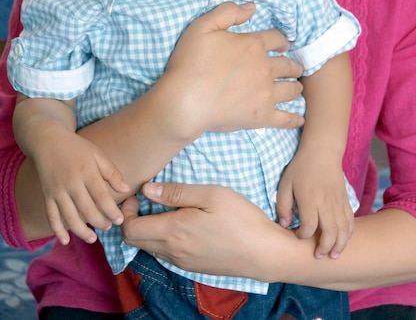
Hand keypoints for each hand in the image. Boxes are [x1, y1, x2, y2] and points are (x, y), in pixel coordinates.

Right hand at [33, 129, 129, 244]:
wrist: (48, 141)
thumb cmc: (77, 148)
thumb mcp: (97, 154)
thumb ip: (112, 172)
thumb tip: (126, 189)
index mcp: (86, 171)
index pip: (101, 196)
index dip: (111, 211)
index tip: (119, 220)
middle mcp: (70, 183)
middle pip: (86, 210)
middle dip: (99, 222)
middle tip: (108, 227)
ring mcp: (57, 191)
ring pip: (69, 217)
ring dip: (81, 231)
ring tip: (92, 238)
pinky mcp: (47, 195)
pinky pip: (51, 216)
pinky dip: (57, 230)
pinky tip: (66, 241)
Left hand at [121, 182, 276, 277]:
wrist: (265, 253)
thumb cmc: (240, 218)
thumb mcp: (211, 195)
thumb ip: (176, 192)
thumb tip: (147, 189)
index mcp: (173, 232)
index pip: (129, 229)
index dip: (126, 210)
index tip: (140, 194)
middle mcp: (172, 252)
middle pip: (134, 241)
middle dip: (132, 219)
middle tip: (148, 199)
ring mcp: (182, 262)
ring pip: (149, 247)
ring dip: (147, 229)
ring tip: (165, 208)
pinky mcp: (192, 267)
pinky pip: (164, 254)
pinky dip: (161, 238)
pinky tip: (179, 222)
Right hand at [164, 2, 303, 137]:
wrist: (185, 101)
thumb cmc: (190, 62)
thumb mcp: (203, 26)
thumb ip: (228, 12)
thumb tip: (252, 7)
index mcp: (253, 45)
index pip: (276, 39)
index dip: (281, 40)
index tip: (282, 45)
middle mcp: (265, 68)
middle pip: (288, 65)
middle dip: (292, 65)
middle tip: (294, 68)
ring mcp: (266, 94)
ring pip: (291, 89)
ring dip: (295, 87)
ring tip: (296, 88)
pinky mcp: (262, 117)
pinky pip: (285, 118)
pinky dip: (294, 120)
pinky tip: (300, 120)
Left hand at [276, 149, 353, 258]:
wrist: (322, 152)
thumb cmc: (301, 168)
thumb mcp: (285, 183)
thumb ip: (282, 205)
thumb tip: (284, 224)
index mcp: (309, 198)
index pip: (309, 226)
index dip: (304, 236)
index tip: (298, 234)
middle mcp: (326, 202)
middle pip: (330, 232)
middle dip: (325, 248)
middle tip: (318, 256)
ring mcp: (338, 202)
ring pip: (344, 229)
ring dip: (340, 245)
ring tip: (333, 256)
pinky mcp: (346, 200)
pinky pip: (351, 221)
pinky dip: (349, 234)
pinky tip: (343, 241)